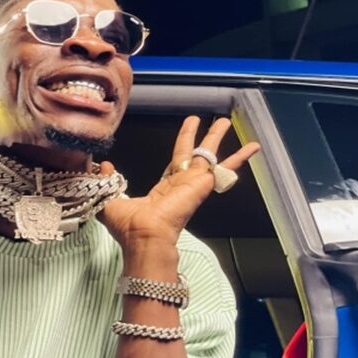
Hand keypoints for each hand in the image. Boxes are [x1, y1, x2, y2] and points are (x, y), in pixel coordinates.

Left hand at [99, 116, 259, 249]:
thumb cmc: (129, 226)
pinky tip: (254, 146)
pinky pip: (224, 168)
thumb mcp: (110, 199)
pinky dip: (240, 157)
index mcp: (164, 189)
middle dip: (201, 137)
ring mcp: (194, 184)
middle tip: (211, 122)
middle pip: (194, 154)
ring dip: (217, 137)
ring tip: (226, 121)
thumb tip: (103, 165)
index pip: (176, 162)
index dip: (182, 145)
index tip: (188, 131)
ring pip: (208, 154)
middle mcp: (182, 185)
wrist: (143, 236)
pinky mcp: (203, 184)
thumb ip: (107, 180)